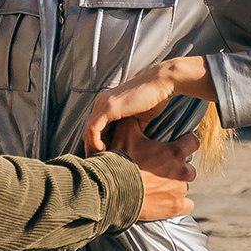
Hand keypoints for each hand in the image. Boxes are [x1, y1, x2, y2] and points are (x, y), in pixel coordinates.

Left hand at [84, 57, 216, 154]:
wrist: (162, 83)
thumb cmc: (154, 99)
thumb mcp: (138, 119)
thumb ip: (129, 130)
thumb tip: (129, 147)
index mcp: (107, 104)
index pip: (95, 129)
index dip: (97, 147)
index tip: (104, 162)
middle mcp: (101, 103)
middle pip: (88, 132)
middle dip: (91, 150)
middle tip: (98, 167)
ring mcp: (102, 104)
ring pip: (88, 131)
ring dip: (91, 149)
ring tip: (100, 162)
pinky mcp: (108, 107)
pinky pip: (93, 129)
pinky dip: (95, 142)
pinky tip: (103, 151)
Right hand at [116, 118, 197, 221]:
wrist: (111, 191)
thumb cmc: (119, 161)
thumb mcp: (125, 135)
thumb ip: (133, 120)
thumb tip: (133, 109)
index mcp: (174, 153)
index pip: (194, 142)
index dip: (188, 141)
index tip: (181, 143)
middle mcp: (181, 172)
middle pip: (190, 168)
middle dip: (180, 168)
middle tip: (163, 169)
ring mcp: (179, 191)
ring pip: (185, 186)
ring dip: (175, 185)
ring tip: (159, 186)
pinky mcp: (176, 207)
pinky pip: (187, 205)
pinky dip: (179, 203)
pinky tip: (167, 201)